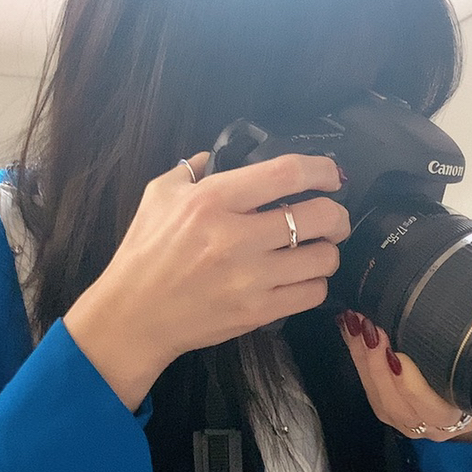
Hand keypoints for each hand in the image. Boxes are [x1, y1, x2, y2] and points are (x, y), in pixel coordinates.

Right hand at [66, 153, 348, 409]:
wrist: (134, 317)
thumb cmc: (144, 253)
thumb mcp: (159, 194)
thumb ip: (196, 168)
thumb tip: (225, 154)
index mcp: (212, 201)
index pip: (286, 173)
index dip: (321, 169)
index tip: (330, 175)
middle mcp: (235, 237)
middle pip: (319, 215)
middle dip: (338, 214)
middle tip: (333, 217)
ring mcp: (250, 278)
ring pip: (324, 258)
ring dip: (328, 251)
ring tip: (317, 250)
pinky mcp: (257, 312)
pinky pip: (312, 293)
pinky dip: (315, 283)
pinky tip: (302, 278)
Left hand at [336, 310, 471, 441]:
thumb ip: (471, 349)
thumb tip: (469, 308)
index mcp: (457, 417)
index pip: (433, 410)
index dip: (412, 386)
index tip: (398, 356)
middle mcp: (431, 426)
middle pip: (396, 404)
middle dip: (377, 365)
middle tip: (368, 328)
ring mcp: (408, 423)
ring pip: (379, 399)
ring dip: (362, 360)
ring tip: (355, 325)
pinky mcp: (391, 413)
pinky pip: (370, 392)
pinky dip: (358, 361)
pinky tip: (352, 334)